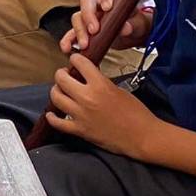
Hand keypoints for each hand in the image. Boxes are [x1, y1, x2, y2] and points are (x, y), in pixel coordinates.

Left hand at [44, 53, 161, 156]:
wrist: (143, 136)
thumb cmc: (137, 114)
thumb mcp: (119, 89)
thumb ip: (100, 82)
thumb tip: (88, 76)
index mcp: (100, 85)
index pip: (79, 63)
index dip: (76, 59)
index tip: (75, 61)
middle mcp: (88, 98)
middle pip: (61, 78)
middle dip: (61, 74)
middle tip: (65, 75)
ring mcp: (82, 114)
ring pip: (56, 97)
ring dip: (56, 91)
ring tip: (60, 91)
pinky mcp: (81, 130)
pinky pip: (58, 123)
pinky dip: (52, 117)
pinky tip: (52, 113)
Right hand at [60, 0, 153, 54]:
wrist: (132, 36)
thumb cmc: (135, 25)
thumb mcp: (139, 25)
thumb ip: (133, 25)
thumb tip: (125, 28)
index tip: (107, 8)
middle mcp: (98, 4)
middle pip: (87, 2)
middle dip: (88, 15)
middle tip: (94, 30)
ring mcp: (89, 16)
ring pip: (78, 17)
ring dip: (79, 31)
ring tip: (85, 44)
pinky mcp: (84, 30)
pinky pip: (72, 32)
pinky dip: (68, 40)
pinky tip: (67, 47)